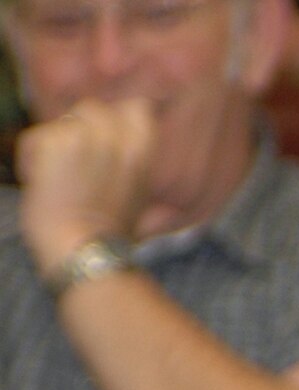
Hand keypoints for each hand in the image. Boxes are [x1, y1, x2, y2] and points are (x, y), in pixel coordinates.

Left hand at [15, 98, 155, 275]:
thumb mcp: (137, 189)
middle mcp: (116, 133)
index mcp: (144, 147)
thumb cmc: (109, 231)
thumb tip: (112, 139)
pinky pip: (33, 140)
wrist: (86, 250)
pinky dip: (31, 162)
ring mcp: (84, 134)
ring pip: (59, 124)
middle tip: (78, 172)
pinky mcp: (53, 140)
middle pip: (90, 110)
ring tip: (63, 183)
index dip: (118, 120)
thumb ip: (127, 156)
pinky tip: (44, 186)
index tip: (107, 142)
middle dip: (80, 133)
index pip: (135, 107)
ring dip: (55, 148)